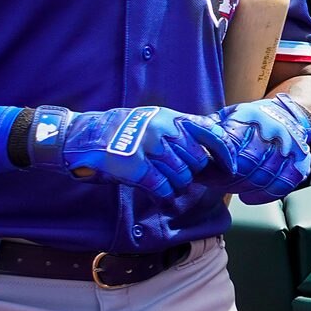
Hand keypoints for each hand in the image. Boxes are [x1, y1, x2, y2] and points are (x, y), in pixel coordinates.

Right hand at [28, 105, 226, 201]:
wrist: (81, 137)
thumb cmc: (118, 132)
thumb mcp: (151, 121)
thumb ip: (177, 131)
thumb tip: (206, 151)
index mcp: (169, 117)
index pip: (209, 133)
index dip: (223, 152)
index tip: (230, 166)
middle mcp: (162, 129)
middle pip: (197, 161)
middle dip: (190, 172)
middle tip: (172, 172)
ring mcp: (149, 146)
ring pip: (182, 177)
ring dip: (174, 183)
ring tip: (158, 178)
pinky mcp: (136, 166)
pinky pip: (164, 188)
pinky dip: (162, 193)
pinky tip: (153, 188)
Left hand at [212, 96, 310, 202]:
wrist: (286, 115)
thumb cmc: (249, 120)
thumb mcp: (226, 116)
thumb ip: (208, 129)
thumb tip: (187, 142)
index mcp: (251, 117)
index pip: (231, 150)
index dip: (215, 167)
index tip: (204, 175)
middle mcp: (274, 131)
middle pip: (247, 167)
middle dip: (227, 181)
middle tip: (215, 184)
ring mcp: (290, 148)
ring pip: (263, 179)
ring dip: (242, 189)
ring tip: (230, 188)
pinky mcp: (300, 163)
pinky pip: (282, 186)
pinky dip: (264, 196)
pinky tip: (249, 197)